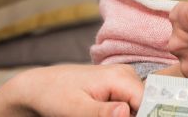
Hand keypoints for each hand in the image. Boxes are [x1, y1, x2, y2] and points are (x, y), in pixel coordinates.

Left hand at [0, 64, 143, 116]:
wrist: (38, 88)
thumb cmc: (53, 95)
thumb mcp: (75, 109)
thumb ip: (102, 112)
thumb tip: (124, 112)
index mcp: (120, 77)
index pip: (149, 103)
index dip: (144, 116)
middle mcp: (126, 75)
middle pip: (144, 107)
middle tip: (98, 115)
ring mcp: (122, 81)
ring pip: (136, 109)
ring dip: (125, 115)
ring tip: (94, 114)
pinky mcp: (117, 89)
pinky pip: (127, 107)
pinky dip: (119, 113)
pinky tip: (103, 114)